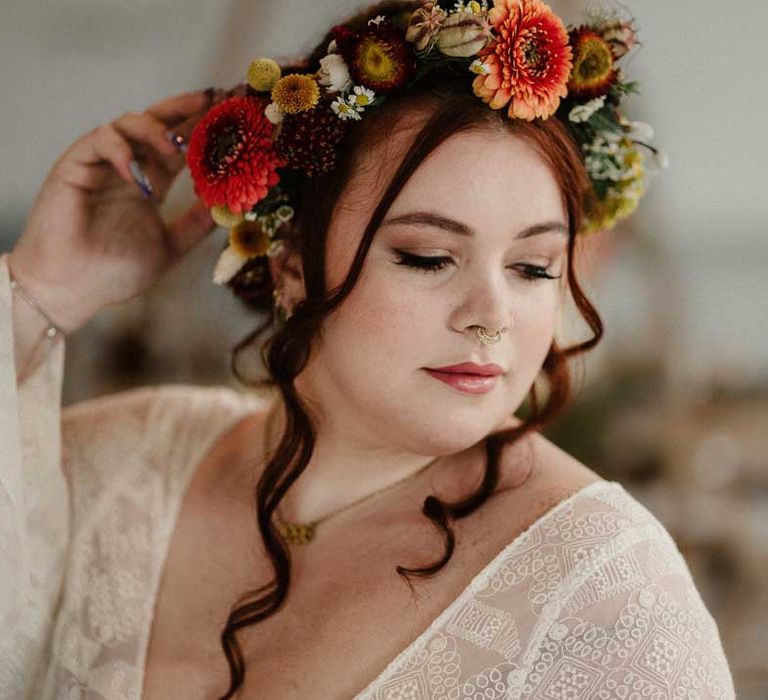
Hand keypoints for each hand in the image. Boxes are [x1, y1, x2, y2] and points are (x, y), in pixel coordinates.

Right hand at [8, 88, 227, 333]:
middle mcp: (130, 168)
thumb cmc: (115, 272)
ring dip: (155, 129)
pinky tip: (137, 173)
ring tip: (175, 146)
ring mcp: (102, 165)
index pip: (180, 147)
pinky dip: (120, 149)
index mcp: (152, 183)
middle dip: (185, 110)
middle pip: (158, 125)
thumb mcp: (169, 247)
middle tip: (213, 100)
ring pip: (128, 124)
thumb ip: (196, 226)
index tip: (232, 116)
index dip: (204, 130)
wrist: (75, 290)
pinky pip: (98, 141)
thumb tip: (229, 208)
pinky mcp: (75, 166)